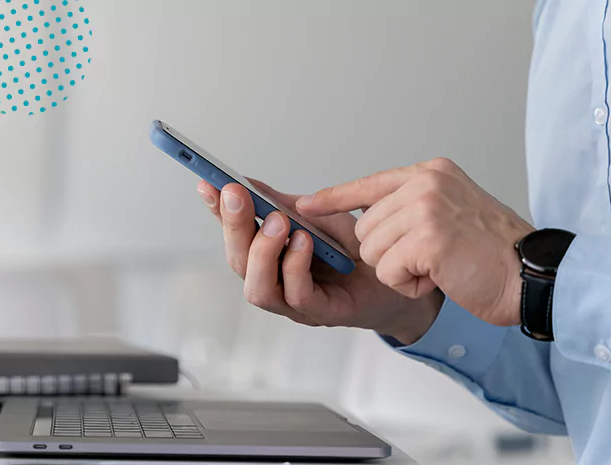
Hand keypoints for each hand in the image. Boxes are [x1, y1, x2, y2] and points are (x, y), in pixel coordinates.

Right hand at [196, 179, 443, 344]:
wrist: (403, 277)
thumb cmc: (358, 252)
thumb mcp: (320, 217)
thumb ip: (285, 204)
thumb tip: (249, 183)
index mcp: (270, 256)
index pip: (233, 234)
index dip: (217, 210)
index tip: (207, 182)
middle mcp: (275, 281)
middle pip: (237, 261)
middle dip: (233, 225)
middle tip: (236, 194)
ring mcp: (294, 303)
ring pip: (257, 288)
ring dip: (262, 251)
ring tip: (279, 223)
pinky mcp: (321, 313)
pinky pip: (296, 295)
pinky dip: (294, 266)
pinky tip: (304, 242)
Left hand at [295, 158, 534, 326]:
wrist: (533, 275)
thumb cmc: (493, 252)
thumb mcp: (451, 211)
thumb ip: (412, 205)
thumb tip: (365, 216)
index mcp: (430, 172)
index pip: (368, 184)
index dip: (334, 199)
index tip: (304, 205)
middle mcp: (425, 183)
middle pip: (365, 227)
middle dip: (388, 253)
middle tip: (431, 257)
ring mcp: (426, 208)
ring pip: (371, 250)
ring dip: (399, 270)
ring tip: (438, 266)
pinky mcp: (426, 238)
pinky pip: (386, 271)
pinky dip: (408, 284)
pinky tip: (439, 277)